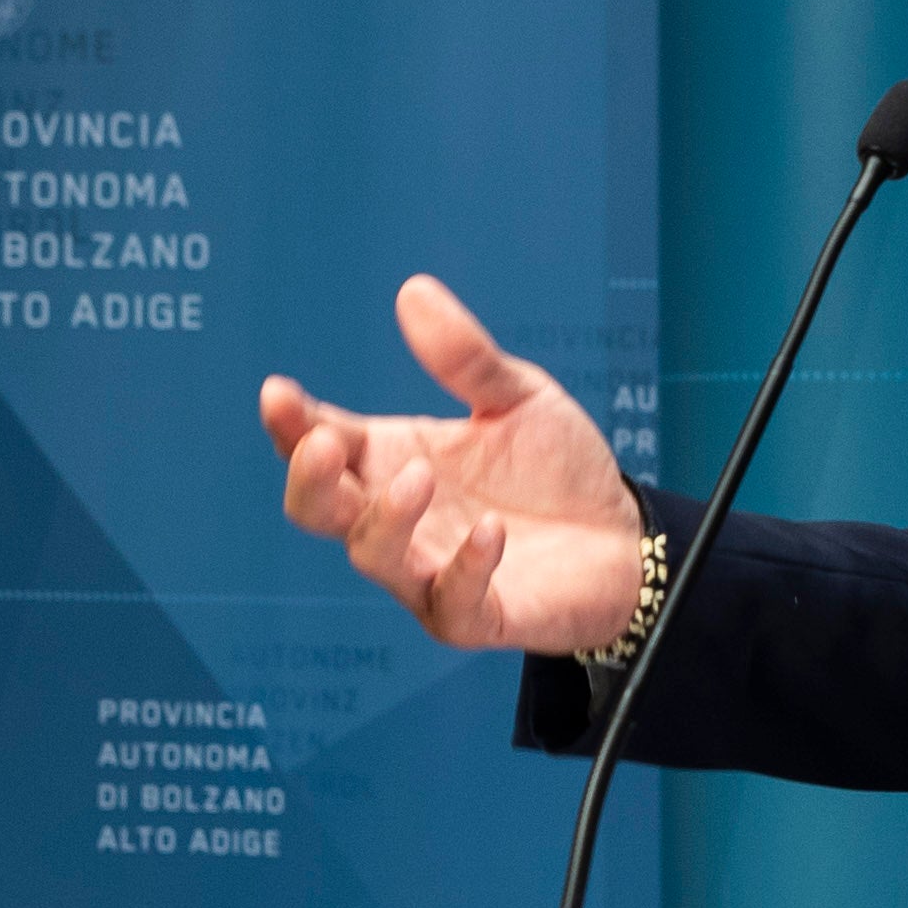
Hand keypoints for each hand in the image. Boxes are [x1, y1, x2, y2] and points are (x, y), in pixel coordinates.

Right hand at [259, 276, 646, 651]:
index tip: (279, 394)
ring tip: (420, 477)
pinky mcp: (476, 616)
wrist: (628, 538)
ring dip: (385, 518)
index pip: (321, 441)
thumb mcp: (521, 397)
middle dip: (310, 480)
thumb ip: (468, 357)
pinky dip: (466, 568)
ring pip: (372, 557)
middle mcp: (398, 518)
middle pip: (317, 509)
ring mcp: (430, 572)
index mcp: (394, 459)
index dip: (291, 424)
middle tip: (325, 446)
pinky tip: (492, 532)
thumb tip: (413, 291)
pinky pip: (452, 602)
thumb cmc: (558, 469)